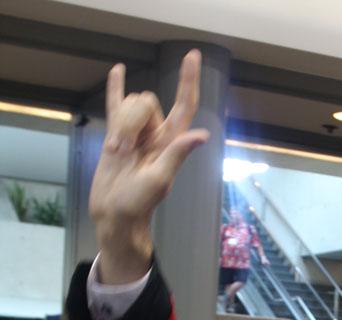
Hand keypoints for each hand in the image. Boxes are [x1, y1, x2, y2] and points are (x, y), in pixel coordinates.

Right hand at [89, 49, 209, 282]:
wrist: (115, 214)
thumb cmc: (139, 203)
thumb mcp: (159, 179)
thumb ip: (177, 155)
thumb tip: (201, 136)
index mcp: (171, 143)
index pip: (184, 105)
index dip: (188, 81)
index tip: (192, 57)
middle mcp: (156, 135)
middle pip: (145, 102)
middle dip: (130, 121)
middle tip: (122, 152)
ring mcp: (136, 134)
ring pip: (128, 105)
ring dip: (119, 126)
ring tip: (114, 153)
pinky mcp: (117, 135)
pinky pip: (116, 105)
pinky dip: (116, 88)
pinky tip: (117, 71)